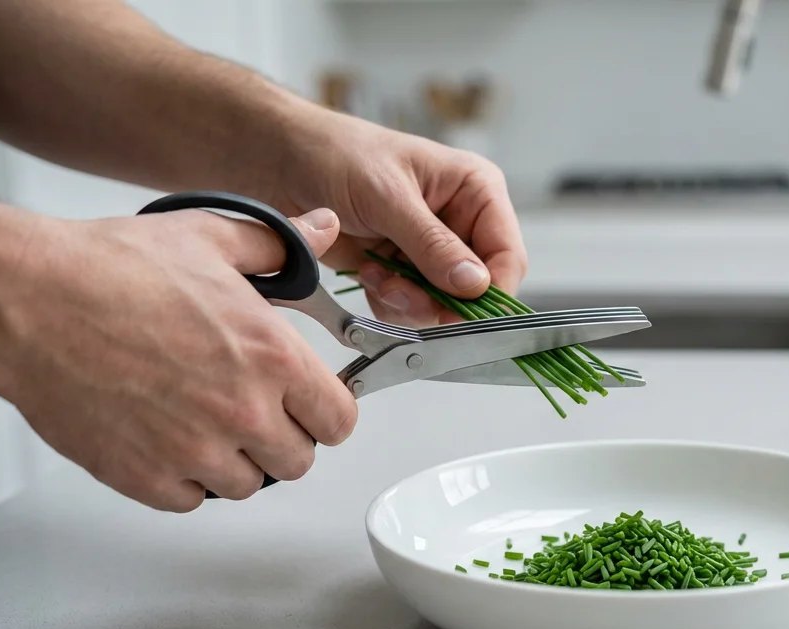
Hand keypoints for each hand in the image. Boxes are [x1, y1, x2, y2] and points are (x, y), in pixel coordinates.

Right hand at [0, 207, 357, 511]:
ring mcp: (195, 450)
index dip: (325, 410)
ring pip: (247, 485)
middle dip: (281, 436)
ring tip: (202, 419)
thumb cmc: (109, 270)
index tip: (308, 402)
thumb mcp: (209, 238)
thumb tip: (319, 231)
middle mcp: (243, 410)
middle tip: (250, 408)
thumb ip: (277, 246)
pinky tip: (165, 437)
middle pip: (298, 460)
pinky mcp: (147, 477)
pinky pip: (191, 500)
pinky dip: (183, 478)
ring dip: (233, 460)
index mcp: (272, 356)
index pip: (338, 419)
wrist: (29, 302)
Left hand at [280, 113, 527, 326]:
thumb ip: (433, 244)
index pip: (507, 254)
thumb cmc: (337, 155)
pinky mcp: (403, 269)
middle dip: (438, 299)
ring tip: (376, 272)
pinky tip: (367, 273)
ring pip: (444, 305)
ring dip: (408, 301)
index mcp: (476, 191)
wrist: (282, 160)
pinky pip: (412, 308)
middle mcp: (461, 223)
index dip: (491, 291)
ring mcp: (432, 250)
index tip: (460, 313)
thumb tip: (476, 284)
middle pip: (477, 289)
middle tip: (399, 290)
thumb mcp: (389, 197)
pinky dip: (389, 301)